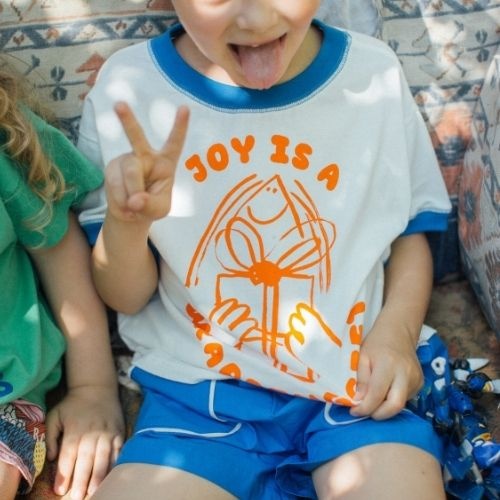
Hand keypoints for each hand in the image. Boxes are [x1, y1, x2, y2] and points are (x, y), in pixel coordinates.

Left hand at [45, 386, 124, 498]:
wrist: (97, 387)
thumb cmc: (73, 404)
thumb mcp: (55, 416)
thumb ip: (50, 437)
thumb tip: (50, 457)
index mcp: (75, 431)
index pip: (68, 457)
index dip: (64, 475)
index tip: (60, 491)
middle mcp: (92, 433)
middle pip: (86, 461)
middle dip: (81, 481)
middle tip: (77, 497)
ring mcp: (108, 433)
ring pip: (103, 458)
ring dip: (99, 477)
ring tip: (94, 492)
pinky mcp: (119, 432)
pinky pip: (118, 451)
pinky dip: (115, 464)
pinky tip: (111, 475)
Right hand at [105, 101, 189, 222]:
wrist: (130, 213)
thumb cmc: (150, 206)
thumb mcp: (158, 210)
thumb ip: (149, 205)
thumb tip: (134, 200)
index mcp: (166, 162)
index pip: (175, 142)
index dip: (180, 126)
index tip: (185, 108)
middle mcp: (145, 155)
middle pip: (136, 138)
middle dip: (127, 120)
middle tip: (119, 105)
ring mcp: (127, 160)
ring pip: (129, 172)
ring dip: (131, 193)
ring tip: (133, 206)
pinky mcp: (112, 168)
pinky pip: (114, 184)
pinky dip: (120, 199)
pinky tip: (124, 203)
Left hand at [349, 320, 423, 419]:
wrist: (398, 332)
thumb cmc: (376, 343)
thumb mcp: (362, 357)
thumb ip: (361, 380)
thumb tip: (359, 402)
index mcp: (387, 364)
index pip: (377, 394)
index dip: (364, 407)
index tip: (354, 411)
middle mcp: (405, 373)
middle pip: (395, 406)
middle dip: (378, 414)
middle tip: (365, 412)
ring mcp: (416, 379)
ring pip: (400, 404)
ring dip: (384, 408)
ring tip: (373, 399)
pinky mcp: (420, 383)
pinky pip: (405, 399)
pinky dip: (392, 401)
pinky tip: (385, 392)